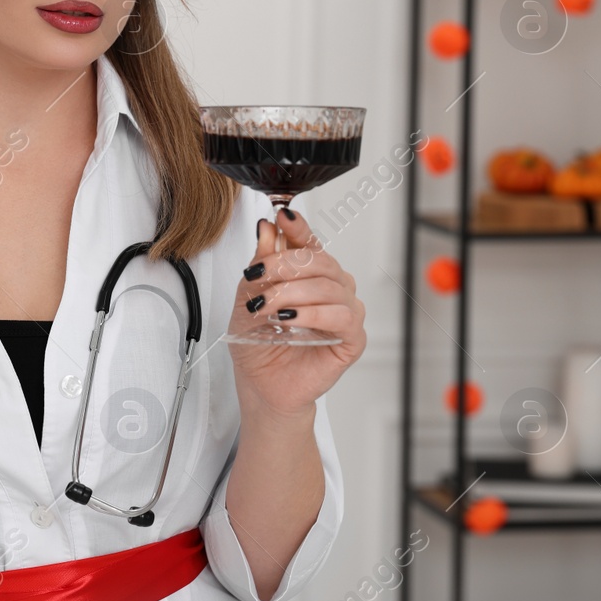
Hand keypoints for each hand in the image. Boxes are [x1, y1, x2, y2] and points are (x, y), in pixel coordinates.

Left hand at [227, 208, 365, 419]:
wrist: (261, 385)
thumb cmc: (258, 344)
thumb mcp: (248, 297)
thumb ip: (260, 264)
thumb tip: (267, 228)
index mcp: (308, 275)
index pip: (309, 243)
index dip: (298, 227)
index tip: (281, 216)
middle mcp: (331, 288)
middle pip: (319, 261)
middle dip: (284, 264)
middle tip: (256, 276)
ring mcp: (345, 312)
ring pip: (329, 286)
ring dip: (291, 292)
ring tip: (265, 306)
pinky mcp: (352, 338)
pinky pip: (341, 315)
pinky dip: (312, 313)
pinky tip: (289, 319)